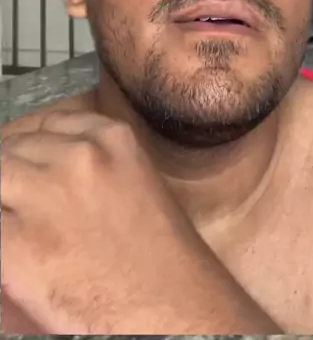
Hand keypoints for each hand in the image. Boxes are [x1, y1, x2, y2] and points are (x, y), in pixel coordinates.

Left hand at [1, 111, 175, 333]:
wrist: (173, 311)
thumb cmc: (162, 259)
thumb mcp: (138, 181)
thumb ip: (96, 164)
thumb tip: (50, 167)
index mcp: (111, 138)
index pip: (47, 124)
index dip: (35, 150)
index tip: (31, 169)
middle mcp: (78, 157)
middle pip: (14, 147)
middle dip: (14, 175)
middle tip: (22, 206)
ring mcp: (46, 196)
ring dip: (3, 201)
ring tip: (18, 228)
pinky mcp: (17, 244)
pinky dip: (0, 236)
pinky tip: (14, 253)